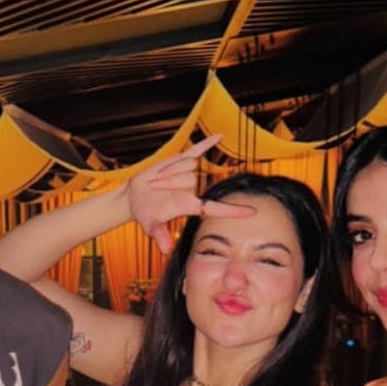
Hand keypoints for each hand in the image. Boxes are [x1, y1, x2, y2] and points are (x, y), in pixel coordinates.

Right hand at [126, 133, 254, 253]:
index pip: (216, 208)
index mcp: (190, 206)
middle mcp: (194, 189)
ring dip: (169, 171)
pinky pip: (196, 151)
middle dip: (171, 182)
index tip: (252, 212)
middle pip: (191, 179)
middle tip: (155, 188)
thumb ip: (159, 235)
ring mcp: (188, 174)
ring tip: (156, 179)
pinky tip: (218, 136)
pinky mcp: (180, 161)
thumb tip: (164, 248)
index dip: (233, 211)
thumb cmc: (145, 213)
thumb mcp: (150, 225)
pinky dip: (206, 144)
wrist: (134, 197)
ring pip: (188, 166)